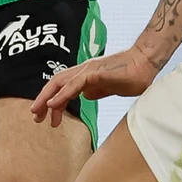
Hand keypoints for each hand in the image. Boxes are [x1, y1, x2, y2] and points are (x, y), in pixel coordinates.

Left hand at [30, 46, 161, 126]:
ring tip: (38, 113)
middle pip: (55, 84)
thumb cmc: (132, 75)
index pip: (61, 87)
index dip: (51, 101)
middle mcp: (82, 71)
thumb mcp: (109, 88)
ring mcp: (87, 70)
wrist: (146, 63)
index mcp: (85, 76)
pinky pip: (74, 85)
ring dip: (46, 99)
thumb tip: (85, 96)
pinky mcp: (94, 73)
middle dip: (42, 100)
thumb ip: (96, 91)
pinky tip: (53, 105)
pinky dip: (61, 95)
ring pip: (59, 83)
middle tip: (35, 118)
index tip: (47, 117)